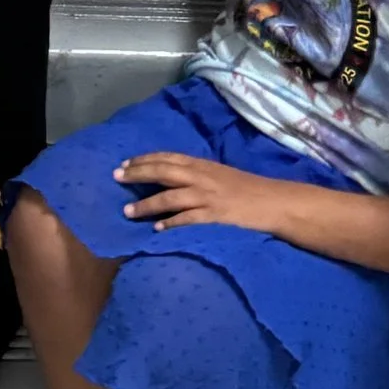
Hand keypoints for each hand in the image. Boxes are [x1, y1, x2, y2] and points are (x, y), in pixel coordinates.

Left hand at [115, 151, 284, 233]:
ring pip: (170, 197)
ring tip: (127, 212)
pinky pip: (187, 219)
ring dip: (146, 204)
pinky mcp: (214, 215)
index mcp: (202, 164)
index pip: (167, 158)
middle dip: (137, 174)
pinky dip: (170, 223)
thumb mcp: (218, 174)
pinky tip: (156, 230)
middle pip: (163, 172)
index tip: (124, 163)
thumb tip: (171, 177)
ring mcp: (207, 196)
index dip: (144, 160)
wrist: (273, 201)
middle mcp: (201, 177)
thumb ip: (196, 174)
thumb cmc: (246, 188)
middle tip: (116, 177)